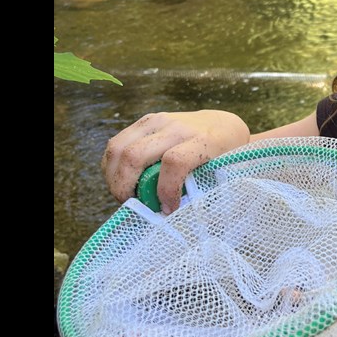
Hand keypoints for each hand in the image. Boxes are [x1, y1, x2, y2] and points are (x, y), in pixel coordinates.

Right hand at [102, 110, 249, 213]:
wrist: (223, 126)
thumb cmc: (224, 158)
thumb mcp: (223, 175)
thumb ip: (202, 192)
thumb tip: (172, 216)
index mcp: (203, 141)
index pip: (174, 162)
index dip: (165, 190)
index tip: (168, 208)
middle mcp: (178, 127)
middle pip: (135, 155)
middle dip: (126, 186)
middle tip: (134, 205)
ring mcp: (158, 120)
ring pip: (118, 147)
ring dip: (114, 177)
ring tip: (125, 195)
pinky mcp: (145, 121)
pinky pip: (116, 143)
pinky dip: (112, 166)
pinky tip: (123, 181)